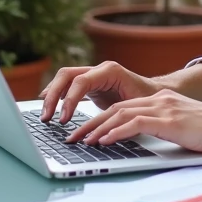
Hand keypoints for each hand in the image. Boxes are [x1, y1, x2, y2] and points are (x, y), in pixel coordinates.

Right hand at [38, 61, 164, 123]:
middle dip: (53, 95)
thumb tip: (107, 132)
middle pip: (66, 75)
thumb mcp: (137, 108)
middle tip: (47, 118)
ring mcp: (93, 74)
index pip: (81, 81)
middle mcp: (99, 69)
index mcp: (110, 71)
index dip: (69, 100)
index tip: (64, 120)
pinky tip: (50, 107)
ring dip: (51, 95)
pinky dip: (57, 95)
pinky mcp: (89, 83)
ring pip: (64, 78)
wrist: (156, 93)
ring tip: (45, 115)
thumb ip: (121, 116)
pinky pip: (67, 85)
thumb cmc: (149, 100)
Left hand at [66, 88, 201, 155]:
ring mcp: (163, 108)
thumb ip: (162, 127)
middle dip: (91, 123)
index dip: (101, 119)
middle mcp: (159, 100)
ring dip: (98, 129)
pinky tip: (104, 141)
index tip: (86, 132)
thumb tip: (141, 140)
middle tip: (74, 137)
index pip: (123, 107)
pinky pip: (135, 123)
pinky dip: (116, 132)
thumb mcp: (182, 126)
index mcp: (162, 100)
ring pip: (120, 114)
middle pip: (116, 108)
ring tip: (82, 141)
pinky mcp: (168, 120)